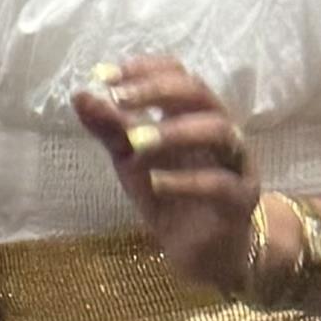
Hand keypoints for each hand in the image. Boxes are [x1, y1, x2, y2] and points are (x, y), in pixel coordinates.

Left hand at [73, 51, 263, 299]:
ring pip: (218, 130)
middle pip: (198, 92)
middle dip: (156, 90)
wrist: (200, 251)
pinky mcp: (240, 199)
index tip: (103, 75)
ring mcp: (236, 162)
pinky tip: (154, 183)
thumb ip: (110, 129)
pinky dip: (185, 181)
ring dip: (173, 131)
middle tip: (118, 98)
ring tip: (136, 141)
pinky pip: (220, 183)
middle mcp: (220, 130)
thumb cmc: (170, 196)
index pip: (178, 74)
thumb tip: (80, 95)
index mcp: (193, 115)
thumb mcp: (132, 160)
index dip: (144, 68)